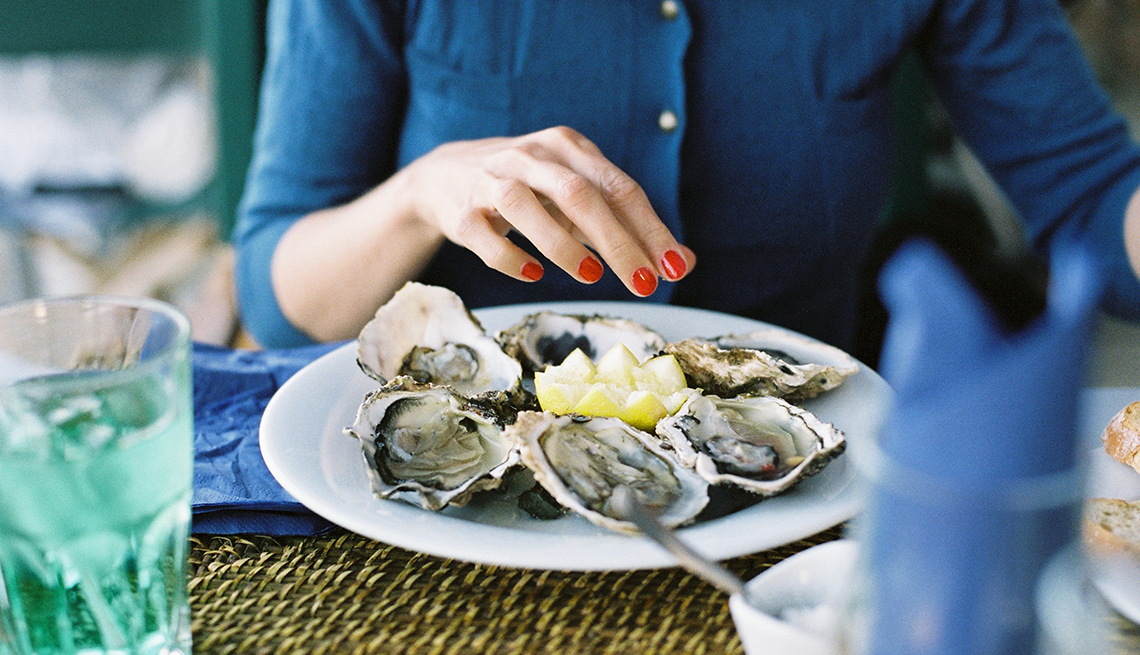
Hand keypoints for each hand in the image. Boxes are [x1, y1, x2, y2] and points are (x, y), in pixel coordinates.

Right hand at [403, 126, 694, 295]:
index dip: (650, 229)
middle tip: (643, 283)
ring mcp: (491, 181)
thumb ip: (627, 226)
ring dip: (562, 244)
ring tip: (590, 277)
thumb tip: (682, 262)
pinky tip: (534, 274)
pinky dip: (512, 258)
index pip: (619, 188)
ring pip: (526, 206)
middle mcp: (531, 156)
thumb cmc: (529, 189)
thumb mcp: (578, 198)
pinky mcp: (462, 212)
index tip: (675, 267)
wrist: (444, 177)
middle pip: (579, 194)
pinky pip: (486, 236)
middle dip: (616, 241)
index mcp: (568, 148)